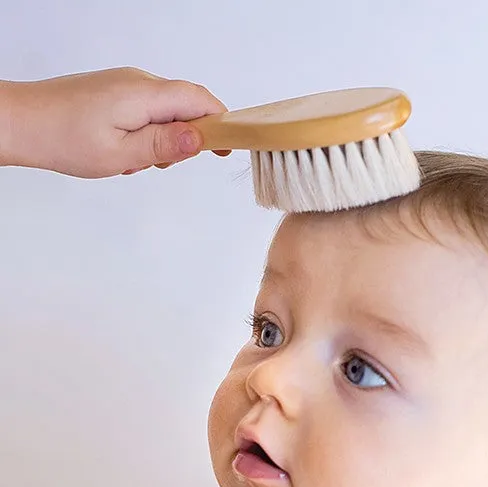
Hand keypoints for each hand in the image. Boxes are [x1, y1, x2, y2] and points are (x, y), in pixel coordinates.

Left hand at [0, 67, 230, 177]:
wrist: (20, 123)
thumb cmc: (63, 139)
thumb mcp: (121, 153)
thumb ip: (163, 145)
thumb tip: (200, 137)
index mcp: (143, 94)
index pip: (199, 99)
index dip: (220, 121)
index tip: (227, 147)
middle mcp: (138, 82)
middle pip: (187, 104)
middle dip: (188, 137)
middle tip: (163, 164)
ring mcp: (127, 85)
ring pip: (168, 110)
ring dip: (165, 139)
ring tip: (137, 161)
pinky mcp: (117, 91)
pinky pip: (149, 110)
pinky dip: (149, 133)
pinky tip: (128, 151)